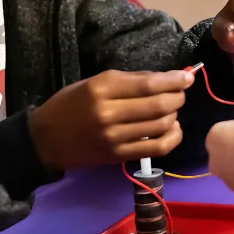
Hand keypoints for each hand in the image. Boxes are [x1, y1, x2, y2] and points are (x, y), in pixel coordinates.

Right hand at [28, 69, 193, 168]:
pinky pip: (156, 148)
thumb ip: (126, 81)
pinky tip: (172, 129)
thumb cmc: (68, 104)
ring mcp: (114, 137)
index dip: (173, 80)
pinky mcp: (118, 156)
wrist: (46, 139)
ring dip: (174, 115)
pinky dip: (172, 137)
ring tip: (172, 109)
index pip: (147, 84)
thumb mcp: (92, 83)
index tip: (187, 77)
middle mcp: (109, 113)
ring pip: (161, 125)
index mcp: (101, 88)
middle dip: (177, 97)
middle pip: (158, 105)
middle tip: (181, 92)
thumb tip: (163, 78)